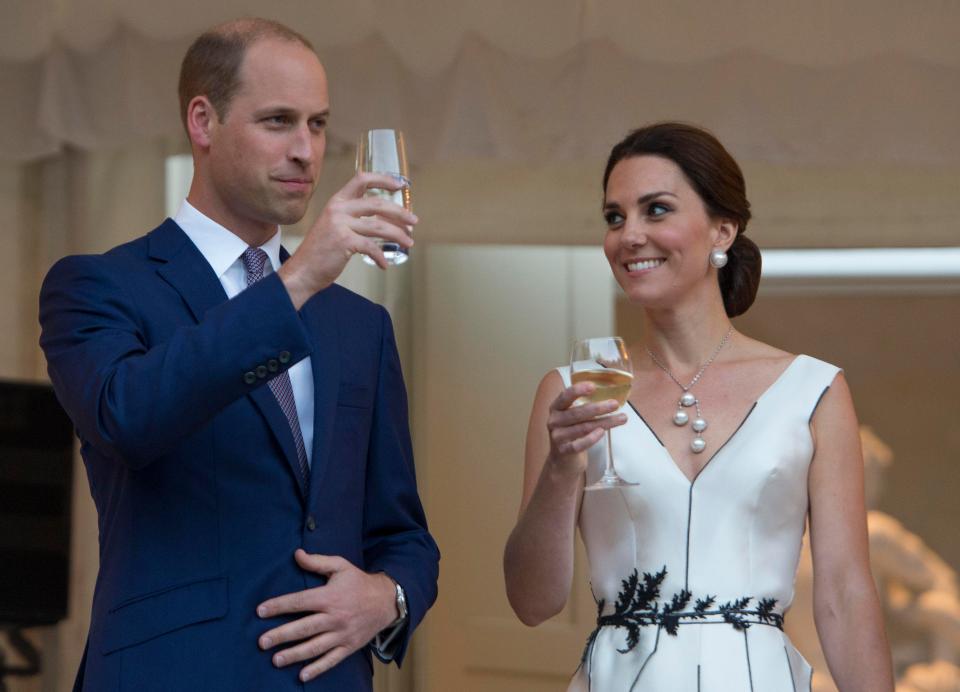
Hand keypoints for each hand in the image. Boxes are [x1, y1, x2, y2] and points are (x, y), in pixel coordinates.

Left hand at [257, 549, 397, 681]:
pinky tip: (302, 676)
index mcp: (330, 596)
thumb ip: (317, 562)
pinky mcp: (349, 646)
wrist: (387, 600)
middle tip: (262, 642)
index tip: (260, 611)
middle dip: (281, 635)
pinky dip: (317, 669)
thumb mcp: (340, 566)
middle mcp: (335, 617)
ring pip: (315, 647)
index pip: (300, 601)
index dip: (279, 605)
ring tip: (275, 660)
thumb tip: (296, 554)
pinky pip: (332, 660)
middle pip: (304, 628)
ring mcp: (342, 634)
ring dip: (294, 655)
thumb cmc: (359, 582)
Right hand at [278, 172, 416, 308]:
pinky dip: (381, 257)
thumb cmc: (321, 251)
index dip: (383, 179)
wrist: (303, 270)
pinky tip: (384, 264)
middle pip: (377, 204)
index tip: (400, 186)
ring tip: (409, 242)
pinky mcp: (344, 242)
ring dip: (398, 235)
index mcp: (337, 201)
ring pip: (379, 226)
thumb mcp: (334, 225)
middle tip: (414, 221)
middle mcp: (338, 209)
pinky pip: (371, 247)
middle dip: (400, 213)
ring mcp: (340, 225)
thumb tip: (385, 220)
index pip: (362, 179)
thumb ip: (353, 218)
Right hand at [546, 383, 625, 475]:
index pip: (565, 396)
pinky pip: (579, 444)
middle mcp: (554, 421)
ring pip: (582, 428)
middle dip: (598, 408)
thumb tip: (612, 396)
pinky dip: (591, 438)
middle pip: (577, 413)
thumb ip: (586, 407)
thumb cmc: (573, 433)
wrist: (563, 461)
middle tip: (615, 404)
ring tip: (621, 418)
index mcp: (556, 408)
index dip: (578, 390)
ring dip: (604, 422)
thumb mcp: (574, 418)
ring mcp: (557, 436)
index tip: (593, 386)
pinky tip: (602, 432)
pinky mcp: (563, 451)